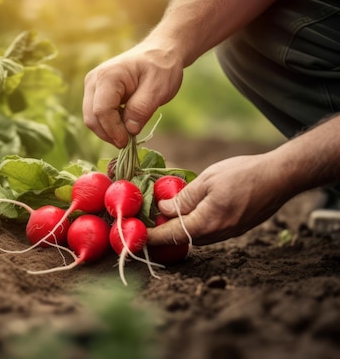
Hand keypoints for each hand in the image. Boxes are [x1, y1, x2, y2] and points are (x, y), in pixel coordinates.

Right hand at [83, 41, 184, 147]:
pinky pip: (96, 116)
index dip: (113, 131)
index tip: (128, 142)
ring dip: (109, 131)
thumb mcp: (159, 88)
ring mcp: (92, 87)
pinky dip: (109, 125)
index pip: (102, 111)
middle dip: (109, 134)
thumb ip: (142, 108)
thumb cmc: (161, 67)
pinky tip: (125, 122)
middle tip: (129, 142)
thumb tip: (129, 130)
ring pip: (92, 119)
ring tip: (129, 131)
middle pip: (91, 118)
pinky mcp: (95, 93)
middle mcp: (93, 81)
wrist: (160, 53)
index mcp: (107, 76)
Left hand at [147, 154, 290, 245]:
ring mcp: (227, 233)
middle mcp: (216, 234)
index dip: (150, 236)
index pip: (170, 235)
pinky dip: (193, 224)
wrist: (280, 177)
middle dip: (162, 232)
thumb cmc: (243, 174)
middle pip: (181, 238)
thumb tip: (162, 208)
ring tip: (163, 213)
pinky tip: (189, 210)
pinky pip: (207, 231)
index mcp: (205, 223)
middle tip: (145, 219)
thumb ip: (183, 198)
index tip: (134, 235)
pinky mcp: (235, 229)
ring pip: (194, 235)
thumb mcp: (207, 180)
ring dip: (178, 228)